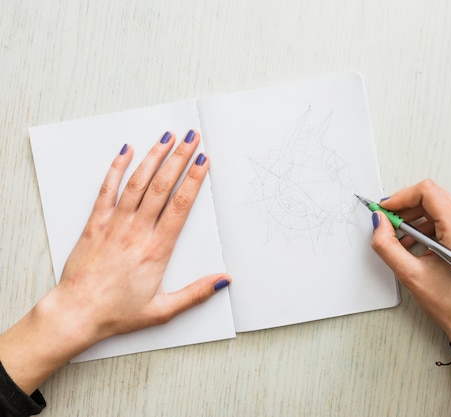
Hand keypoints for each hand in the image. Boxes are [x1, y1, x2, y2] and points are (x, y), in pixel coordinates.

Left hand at [0, 130, 229, 393]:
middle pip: (162, 187)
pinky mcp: (95, 224)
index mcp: (156, 250)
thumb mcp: (163, 310)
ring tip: (167, 138)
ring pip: (137, 183)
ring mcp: (114, 225)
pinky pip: (106, 190)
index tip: (203, 161)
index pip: (180, 206)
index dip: (193, 180)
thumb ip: (196, 293)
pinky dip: (116, 169)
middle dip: (179, 159)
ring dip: (153, 157)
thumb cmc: (117, 312)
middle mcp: (136, 232)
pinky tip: (126, 151)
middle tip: (192, 139)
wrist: (76, 313)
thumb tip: (223, 280)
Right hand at [370, 179, 450, 345]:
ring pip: (438, 204)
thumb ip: (387, 245)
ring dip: (415, 216)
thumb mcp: (410, 275)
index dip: (401, 197)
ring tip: (400, 237)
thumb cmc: (450, 303)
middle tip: (388, 222)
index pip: (428, 192)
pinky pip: (446, 216)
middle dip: (406, 206)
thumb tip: (379, 221)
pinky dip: (426, 224)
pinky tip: (414, 242)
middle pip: (433, 195)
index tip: (386, 210)